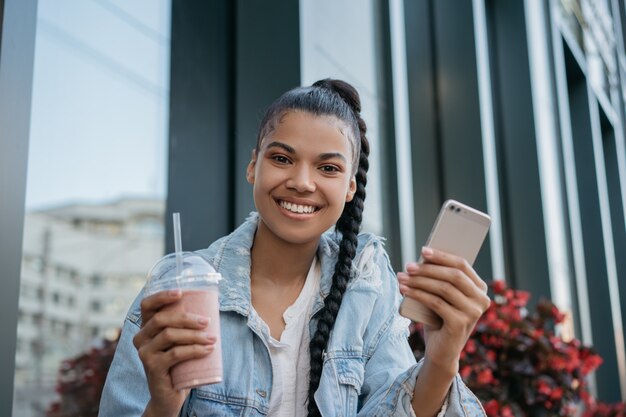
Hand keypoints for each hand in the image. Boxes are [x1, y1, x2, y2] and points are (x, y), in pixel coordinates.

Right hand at [133, 290, 215, 416]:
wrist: (169, 394)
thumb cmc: (178, 363)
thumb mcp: (179, 342)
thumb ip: (186, 326)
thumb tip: (213, 306)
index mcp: (146, 327)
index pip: (147, 305)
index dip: (162, 296)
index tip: (182, 293)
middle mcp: (140, 338)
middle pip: (162, 319)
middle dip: (187, 318)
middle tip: (207, 321)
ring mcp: (144, 353)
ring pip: (170, 335)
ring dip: (194, 335)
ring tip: (212, 338)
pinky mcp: (152, 367)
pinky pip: (175, 354)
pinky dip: (194, 350)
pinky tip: (207, 350)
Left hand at [397, 247, 489, 373]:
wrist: (441, 351)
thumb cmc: (439, 318)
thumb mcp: (441, 296)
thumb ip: (439, 278)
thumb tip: (422, 258)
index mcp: (480, 288)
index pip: (463, 265)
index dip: (442, 256)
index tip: (423, 250)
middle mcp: (481, 300)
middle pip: (453, 275)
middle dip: (428, 268)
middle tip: (409, 266)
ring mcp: (473, 313)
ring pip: (444, 288)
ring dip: (420, 281)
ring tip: (402, 277)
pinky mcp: (460, 324)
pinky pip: (436, 303)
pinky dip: (418, 294)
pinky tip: (405, 290)